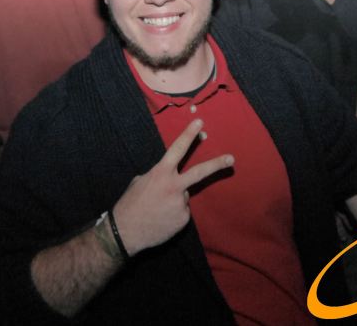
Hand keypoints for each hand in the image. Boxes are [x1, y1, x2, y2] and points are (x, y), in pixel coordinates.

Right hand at [112, 119, 233, 255]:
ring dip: (173, 199)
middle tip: (231, 159)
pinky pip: (182, 211)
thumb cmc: (130, 204)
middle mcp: (173, 186)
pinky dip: (174, 213)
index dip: (188, 135)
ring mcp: (180, 203)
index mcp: (160, 173)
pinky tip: (161, 218)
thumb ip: (158, 176)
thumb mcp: (140, 182)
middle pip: (199, 172)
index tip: (200, 122)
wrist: (125, 232)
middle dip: (217, 164)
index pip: (177, 149)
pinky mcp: (183, 219)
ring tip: (157, 208)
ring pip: (183, 195)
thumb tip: (170, 178)